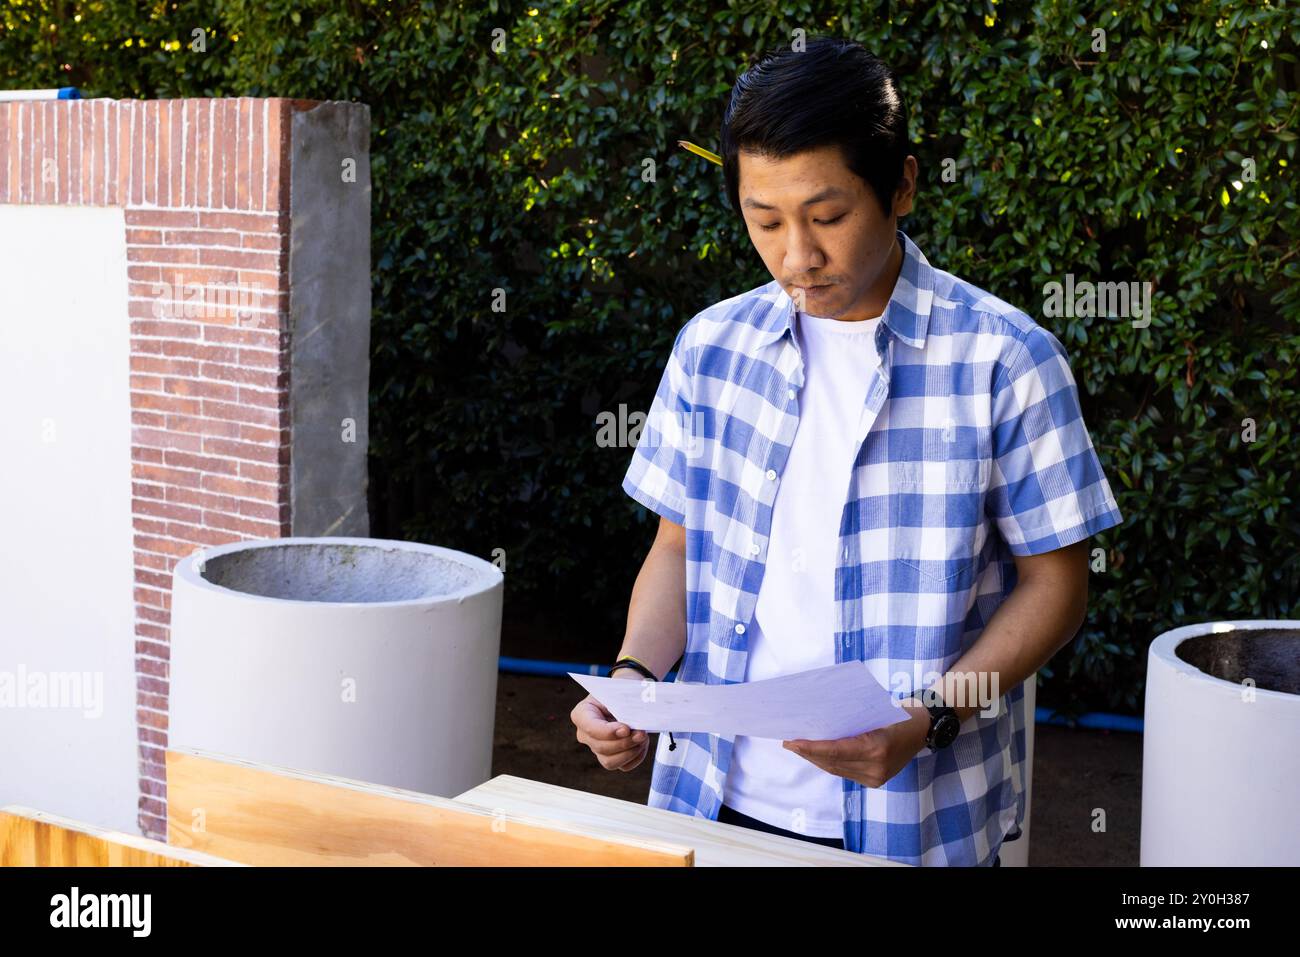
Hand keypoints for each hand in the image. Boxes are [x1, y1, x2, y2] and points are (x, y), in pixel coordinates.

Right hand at [570, 671, 649, 771]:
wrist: (626, 697)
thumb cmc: (621, 692)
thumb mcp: (618, 692)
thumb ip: (623, 705)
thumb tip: (633, 725)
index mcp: (582, 714)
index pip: (590, 728)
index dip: (608, 732)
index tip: (626, 729)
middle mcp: (585, 735)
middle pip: (601, 747)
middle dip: (624, 743)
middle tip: (641, 733)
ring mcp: (597, 748)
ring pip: (609, 762)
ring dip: (630, 752)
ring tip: (643, 738)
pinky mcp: (611, 758)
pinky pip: (623, 766)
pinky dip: (636, 757)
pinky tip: (642, 744)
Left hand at [781, 701, 931, 787]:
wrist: (924, 729)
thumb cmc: (899, 713)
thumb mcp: (876, 710)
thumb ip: (851, 720)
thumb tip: (818, 721)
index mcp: (877, 747)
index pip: (835, 751)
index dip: (811, 748)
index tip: (792, 742)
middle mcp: (876, 767)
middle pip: (833, 763)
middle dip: (808, 753)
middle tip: (788, 742)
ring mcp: (876, 777)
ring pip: (837, 770)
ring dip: (816, 759)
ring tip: (798, 748)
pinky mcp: (875, 781)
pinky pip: (846, 772)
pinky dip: (830, 763)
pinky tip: (817, 754)